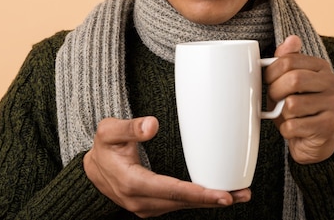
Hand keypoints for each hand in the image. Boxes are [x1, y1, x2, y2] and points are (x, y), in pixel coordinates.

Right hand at [83, 116, 250, 217]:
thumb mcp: (109, 131)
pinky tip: (216, 195)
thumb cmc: (104, 148)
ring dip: (209, 202)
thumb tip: (152, 125)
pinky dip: (198, 201)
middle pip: (182, 203)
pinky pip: (179, 205)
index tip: (220, 194)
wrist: (92, 169)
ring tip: (238, 195)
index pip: (170, 190)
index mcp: (132, 183)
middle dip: (212, 200)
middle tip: (241, 195)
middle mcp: (140, 201)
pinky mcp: (153, 206)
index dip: (197, 193)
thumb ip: (130, 127)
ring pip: (183, 207)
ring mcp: (146, 207)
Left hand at [264, 35, 333, 163]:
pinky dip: (286, 130)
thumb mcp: (290, 83)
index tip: (266, 81)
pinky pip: (293, 126)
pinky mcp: (329, 127)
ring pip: (292, 104)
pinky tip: (294, 130)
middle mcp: (333, 83)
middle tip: (273, 100)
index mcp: (322, 68)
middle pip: (292, 79)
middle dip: (275, 91)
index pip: (289, 60)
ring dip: (281, 114)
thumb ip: (287, 61)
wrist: (314, 144)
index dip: (270, 72)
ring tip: (287, 116)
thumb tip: (291, 39)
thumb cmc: (298, 110)